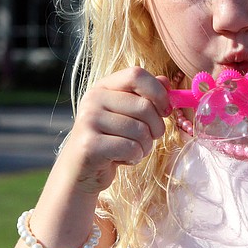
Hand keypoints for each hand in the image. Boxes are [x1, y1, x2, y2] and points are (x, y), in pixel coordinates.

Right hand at [56, 67, 171, 195]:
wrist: (81, 172)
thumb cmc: (111, 141)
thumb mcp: (127, 115)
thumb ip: (145, 96)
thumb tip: (166, 81)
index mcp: (103, 87)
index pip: (136, 75)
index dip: (158, 92)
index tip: (165, 110)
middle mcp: (93, 99)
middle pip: (144, 106)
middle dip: (156, 127)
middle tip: (148, 138)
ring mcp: (88, 121)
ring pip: (140, 130)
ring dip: (145, 146)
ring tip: (132, 150)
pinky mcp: (90, 145)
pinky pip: (131, 148)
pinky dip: (135, 157)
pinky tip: (121, 159)